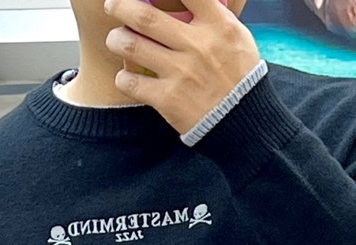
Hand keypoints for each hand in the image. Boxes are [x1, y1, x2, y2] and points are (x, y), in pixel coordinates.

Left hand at [104, 0, 261, 133]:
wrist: (244, 123)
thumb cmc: (240, 78)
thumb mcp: (237, 38)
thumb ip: (214, 16)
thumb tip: (187, 1)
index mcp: (217, 25)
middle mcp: (197, 46)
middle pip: (145, 15)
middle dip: (121, 6)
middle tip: (112, 5)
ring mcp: (181, 73)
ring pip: (132, 45)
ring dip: (116, 39)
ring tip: (116, 39)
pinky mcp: (168, 100)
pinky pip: (131, 82)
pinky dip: (123, 77)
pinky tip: (126, 76)